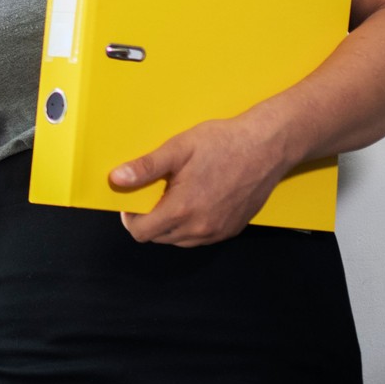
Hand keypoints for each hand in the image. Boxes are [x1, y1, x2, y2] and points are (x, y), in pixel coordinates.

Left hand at [111, 115, 291, 246]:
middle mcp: (200, 228)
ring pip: (179, 240)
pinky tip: (195, 203)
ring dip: (170, 225)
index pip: (141, 232)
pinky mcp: (233, 229)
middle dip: (149, 220)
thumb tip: (116, 179)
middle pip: (158, 238)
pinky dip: (190, 226)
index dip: (130, 218)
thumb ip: (145, 168)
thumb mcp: (177, 149)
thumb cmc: (223, 143)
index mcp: (182, 210)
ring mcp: (218, 231)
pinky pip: (201, 238)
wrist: (268, 146)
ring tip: (175, 197)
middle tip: (154, 194)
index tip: (132, 202)